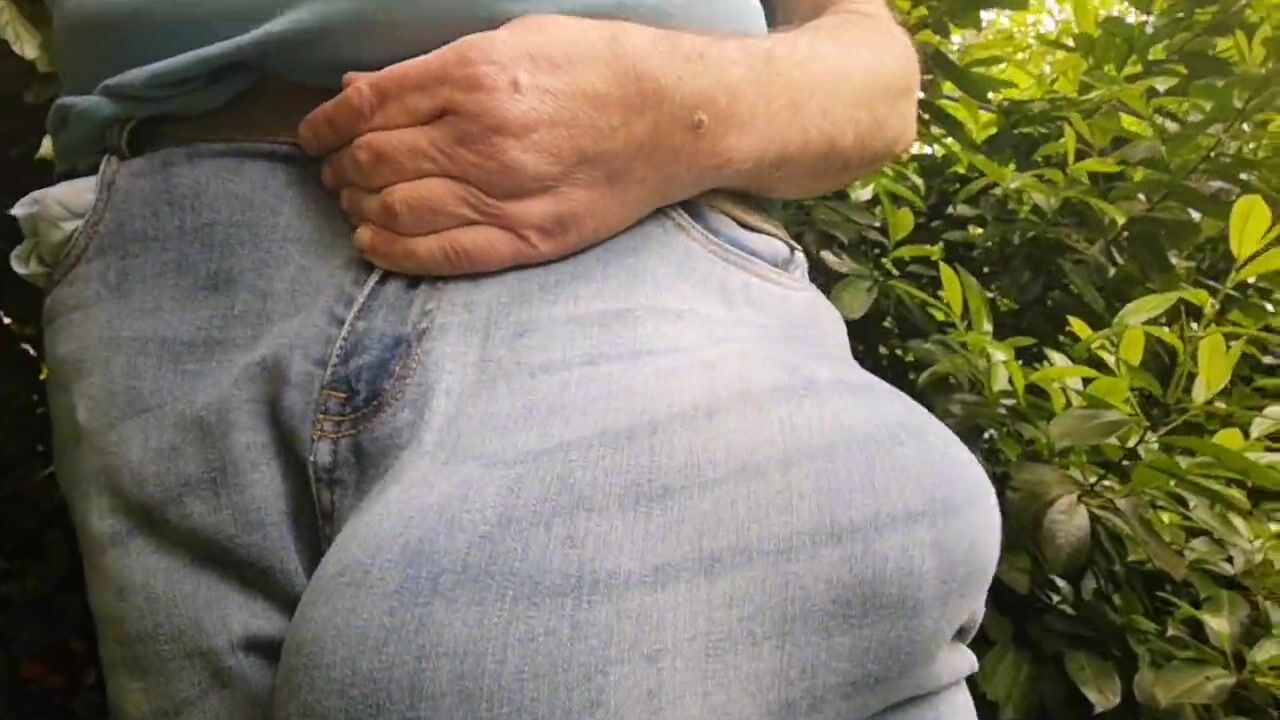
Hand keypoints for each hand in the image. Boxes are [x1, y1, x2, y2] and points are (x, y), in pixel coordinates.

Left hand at [298, 15, 721, 275]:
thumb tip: (362, 89)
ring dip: (360, 208)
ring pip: (397, 211)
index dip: (327, 125)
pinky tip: (373, 243)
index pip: (369, 107)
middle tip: (338, 170)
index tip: (315, 136)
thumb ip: (436, 70)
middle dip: (342, 168)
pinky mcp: (528, 239)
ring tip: (355, 202)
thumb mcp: (515, 41)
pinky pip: (442, 255)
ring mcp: (505, 194)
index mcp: (475, 75)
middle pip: (375, 162)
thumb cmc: (598, 68)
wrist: (675, 118)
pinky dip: (393, 252)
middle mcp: (482, 137)